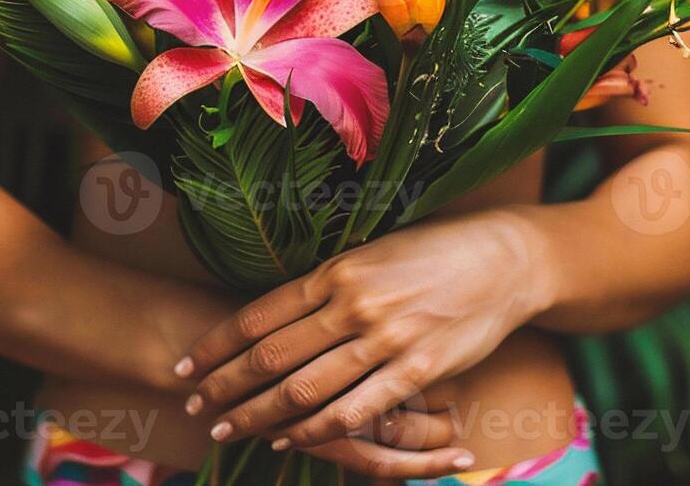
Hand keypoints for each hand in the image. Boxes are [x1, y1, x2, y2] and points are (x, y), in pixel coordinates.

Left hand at [173, 209, 551, 453]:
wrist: (503, 259)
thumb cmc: (436, 251)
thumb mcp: (373, 251)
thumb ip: (329, 282)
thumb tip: (280, 308)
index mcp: (336, 270)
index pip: (259, 315)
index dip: (216, 345)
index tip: (187, 364)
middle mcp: (352, 303)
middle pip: (271, 356)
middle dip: (226, 386)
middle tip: (194, 406)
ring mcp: (385, 338)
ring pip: (305, 388)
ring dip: (260, 414)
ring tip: (229, 429)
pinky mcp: (417, 368)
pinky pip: (356, 408)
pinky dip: (316, 429)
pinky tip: (291, 439)